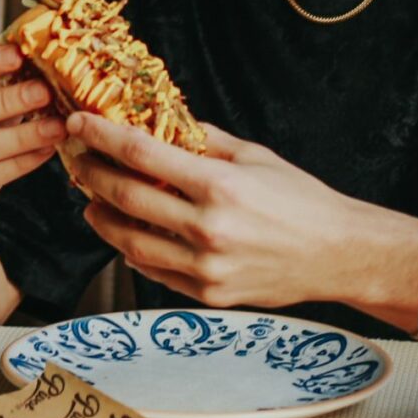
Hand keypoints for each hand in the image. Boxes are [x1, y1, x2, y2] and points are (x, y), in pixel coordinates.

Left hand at [68, 116, 405, 310]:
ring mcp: (206, 267)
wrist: (338, 254)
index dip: (102, 136)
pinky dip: (132, 251)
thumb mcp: (254, 156)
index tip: (80, 122)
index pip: (141, 154)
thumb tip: (161, 124)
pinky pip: (154, 272)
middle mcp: (208, 228)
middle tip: (78, 161)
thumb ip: (204, 140)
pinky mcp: (208, 295)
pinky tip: (125, 235)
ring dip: (101, 218)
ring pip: (129, 242)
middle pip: (126, 197)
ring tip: (91, 201)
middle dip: (92, 174)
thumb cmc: (302, 200)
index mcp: (219, 185)